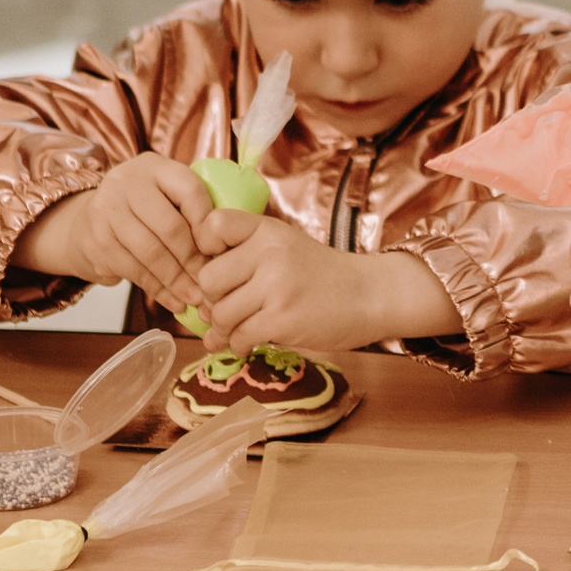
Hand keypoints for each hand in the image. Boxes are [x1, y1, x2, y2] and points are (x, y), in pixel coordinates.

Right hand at [14, 153, 208, 309]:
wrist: (85, 223)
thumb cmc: (142, 212)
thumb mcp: (165, 196)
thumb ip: (192, 209)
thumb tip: (230, 250)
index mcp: (154, 167)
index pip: (190, 190)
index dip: (208, 223)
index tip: (221, 249)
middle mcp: (126, 183)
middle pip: (170, 226)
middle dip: (194, 260)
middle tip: (211, 283)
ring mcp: (106, 211)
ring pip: (151, 252)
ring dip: (177, 280)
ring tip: (196, 298)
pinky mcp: (95, 241)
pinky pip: (133, 270)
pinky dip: (158, 289)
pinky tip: (174, 301)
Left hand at [191, 211, 460, 351]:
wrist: (371, 295)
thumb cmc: (324, 275)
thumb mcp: (287, 247)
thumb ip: (246, 258)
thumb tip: (198, 302)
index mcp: (268, 230)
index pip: (213, 225)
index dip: (204, 247)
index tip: (217, 264)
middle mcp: (270, 253)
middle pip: (208, 280)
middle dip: (213, 299)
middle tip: (228, 307)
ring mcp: (277, 286)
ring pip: (221, 313)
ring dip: (224, 329)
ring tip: (237, 331)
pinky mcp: (282, 319)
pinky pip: (239, 337)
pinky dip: (239, 345)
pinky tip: (249, 343)